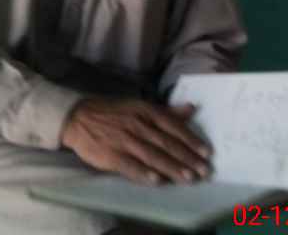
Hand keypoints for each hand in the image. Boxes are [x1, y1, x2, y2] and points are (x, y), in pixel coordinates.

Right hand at [61, 98, 211, 184]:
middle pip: (166, 143)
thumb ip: (167, 111)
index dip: (191, 139)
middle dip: (187, 158)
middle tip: (204, 170)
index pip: (173, 126)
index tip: (206, 152)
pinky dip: (144, 173)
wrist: (80, 117)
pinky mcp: (112, 155)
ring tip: (188, 178)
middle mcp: (138, 125)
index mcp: (146, 111)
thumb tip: (191, 108)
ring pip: (152, 155)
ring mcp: (125, 140)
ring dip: (172, 168)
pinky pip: (131, 166)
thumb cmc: (114, 112)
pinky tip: (157, 181)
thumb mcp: (141, 106)